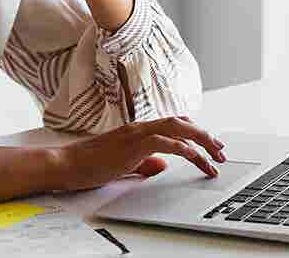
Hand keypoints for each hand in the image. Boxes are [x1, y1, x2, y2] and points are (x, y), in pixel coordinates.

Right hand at [49, 116, 227, 191]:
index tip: (211, 144)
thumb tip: (162, 166)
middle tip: (222, 151)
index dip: (195, 130)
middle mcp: (141, 127)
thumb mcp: (124, 165)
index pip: (174, 122)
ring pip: (177, 128)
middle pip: (182, 122)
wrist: (66, 164)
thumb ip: (144, 163)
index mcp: (139, 130)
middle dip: (206, 135)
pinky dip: (182, 147)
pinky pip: (164, 142)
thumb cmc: (90, 165)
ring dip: (201, 141)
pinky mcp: (132, 144)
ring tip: (215, 155)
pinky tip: (194, 156)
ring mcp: (137, 133)